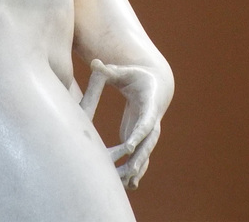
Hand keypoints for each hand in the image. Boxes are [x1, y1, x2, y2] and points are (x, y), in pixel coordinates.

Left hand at [90, 59, 173, 189]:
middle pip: (148, 144)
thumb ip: (109, 70)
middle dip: (140, 159)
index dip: (137, 134)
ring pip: (145, 155)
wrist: (155, 86)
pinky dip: (135, 171)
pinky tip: (128, 186)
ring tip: (127, 185)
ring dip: (137, 169)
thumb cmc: (136, 76)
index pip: (145, 122)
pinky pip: (140, 158)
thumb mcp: (124, 71)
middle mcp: (152, 123)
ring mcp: (148, 133)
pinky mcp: (141, 139)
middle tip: (129, 172)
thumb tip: (94, 63)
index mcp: (150, 106)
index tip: (128, 146)